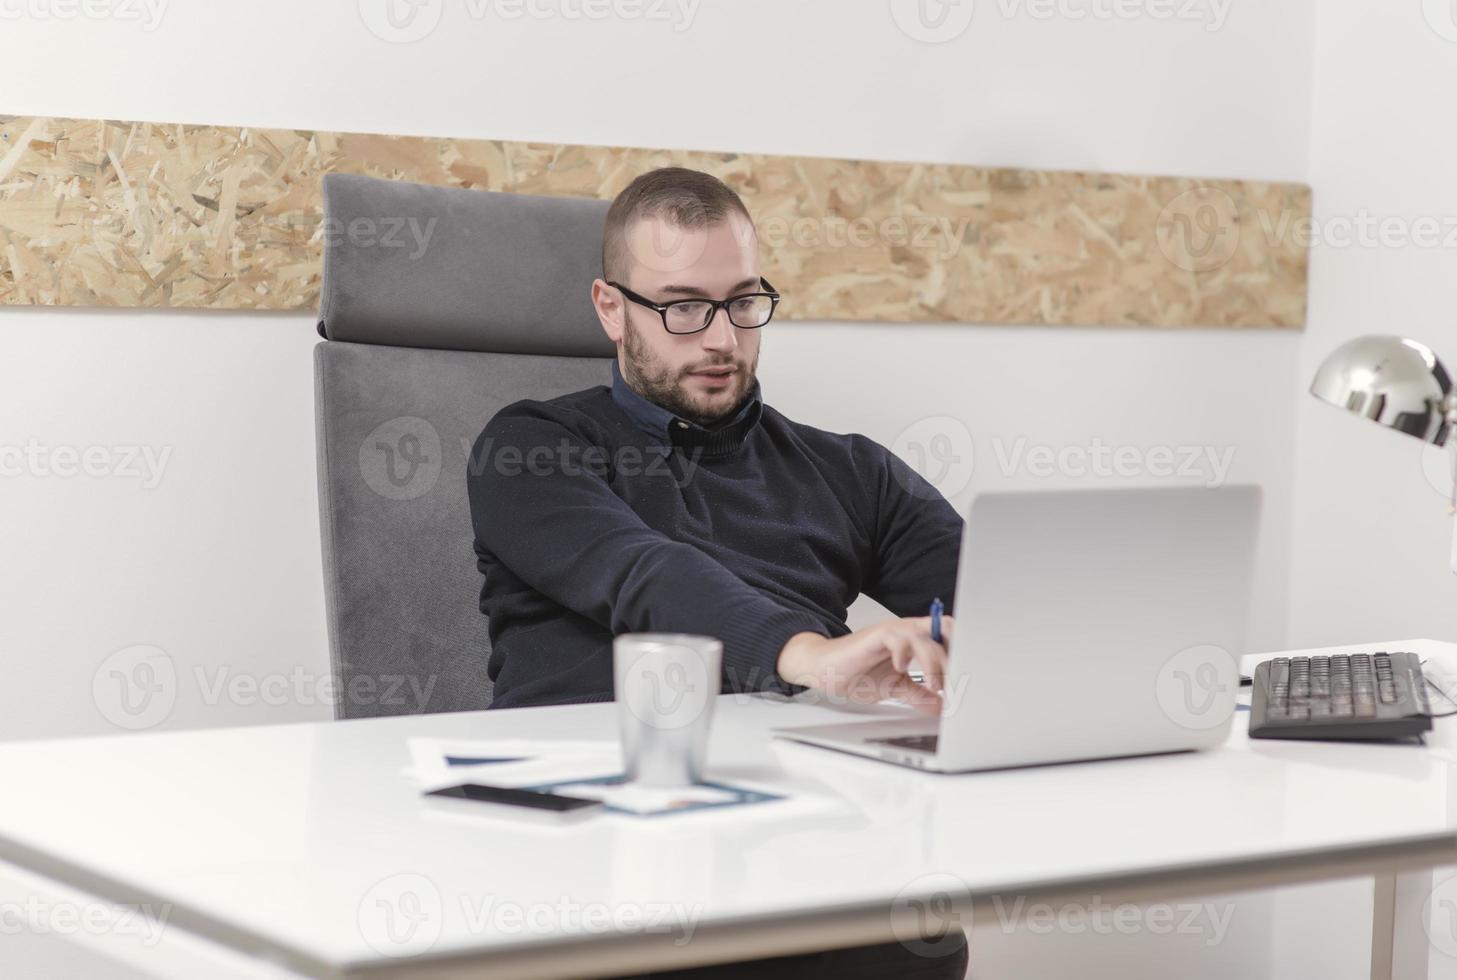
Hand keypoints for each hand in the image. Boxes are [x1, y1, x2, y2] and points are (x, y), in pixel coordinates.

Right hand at [776, 615, 955, 715]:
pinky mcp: (877, 635)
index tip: (965, 679)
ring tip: (933, 684)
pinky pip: (900, 637)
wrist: (826, 671)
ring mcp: (894, 632)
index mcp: (916, 641)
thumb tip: (941, 707)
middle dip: (956, 651)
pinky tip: (902, 668)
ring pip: (926, 636)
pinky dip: (907, 654)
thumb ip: (919, 695)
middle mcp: (908, 632)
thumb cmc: (856, 673)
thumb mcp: (896, 689)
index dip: (961, 653)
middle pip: (946, 627)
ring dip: (935, 661)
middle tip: (956, 679)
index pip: (949, 636)